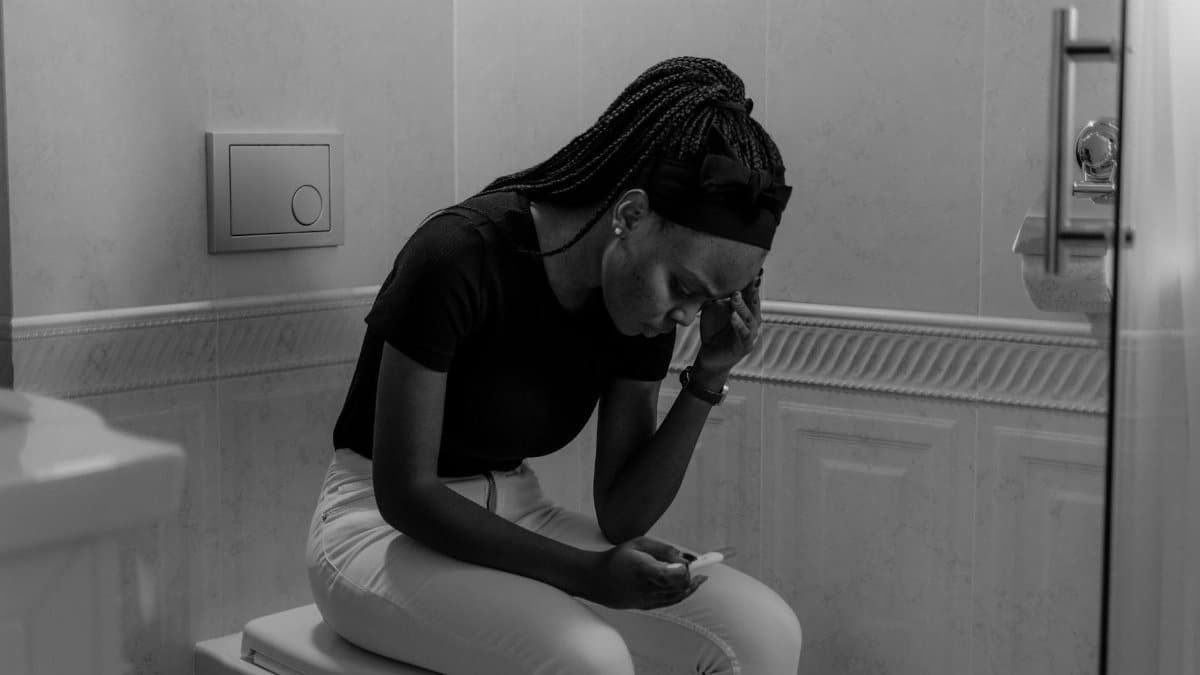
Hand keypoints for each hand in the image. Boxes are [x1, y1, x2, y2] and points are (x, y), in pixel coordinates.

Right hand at [585, 537, 706, 609]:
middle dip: (692, 578)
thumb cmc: (617, 557)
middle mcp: (646, 587)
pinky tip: (687, 588)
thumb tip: (684, 556)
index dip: (685, 569)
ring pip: (676, 597)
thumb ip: (662, 549)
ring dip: (690, 587)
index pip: (672, 574)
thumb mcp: (638, 544)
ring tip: (700, 579)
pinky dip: (681, 595)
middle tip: (700, 569)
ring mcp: (646, 599)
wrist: (596, 579)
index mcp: (644, 569)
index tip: (691, 562)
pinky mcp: (645, 606)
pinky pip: (669, 603)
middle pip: (678, 587)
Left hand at [696, 269, 762, 373]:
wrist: (710, 356)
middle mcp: (752, 320)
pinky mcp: (745, 346)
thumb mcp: (712, 310)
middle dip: (752, 290)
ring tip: (734, 296)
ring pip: (749, 318)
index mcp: (746, 310)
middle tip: (750, 277)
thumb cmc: (713, 331)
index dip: (752, 282)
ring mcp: (750, 334)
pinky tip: (733, 316)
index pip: (750, 293)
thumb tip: (708, 278)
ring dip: (742, 306)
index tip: (753, 268)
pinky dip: (738, 325)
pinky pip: (744, 334)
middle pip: (754, 303)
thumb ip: (714, 296)